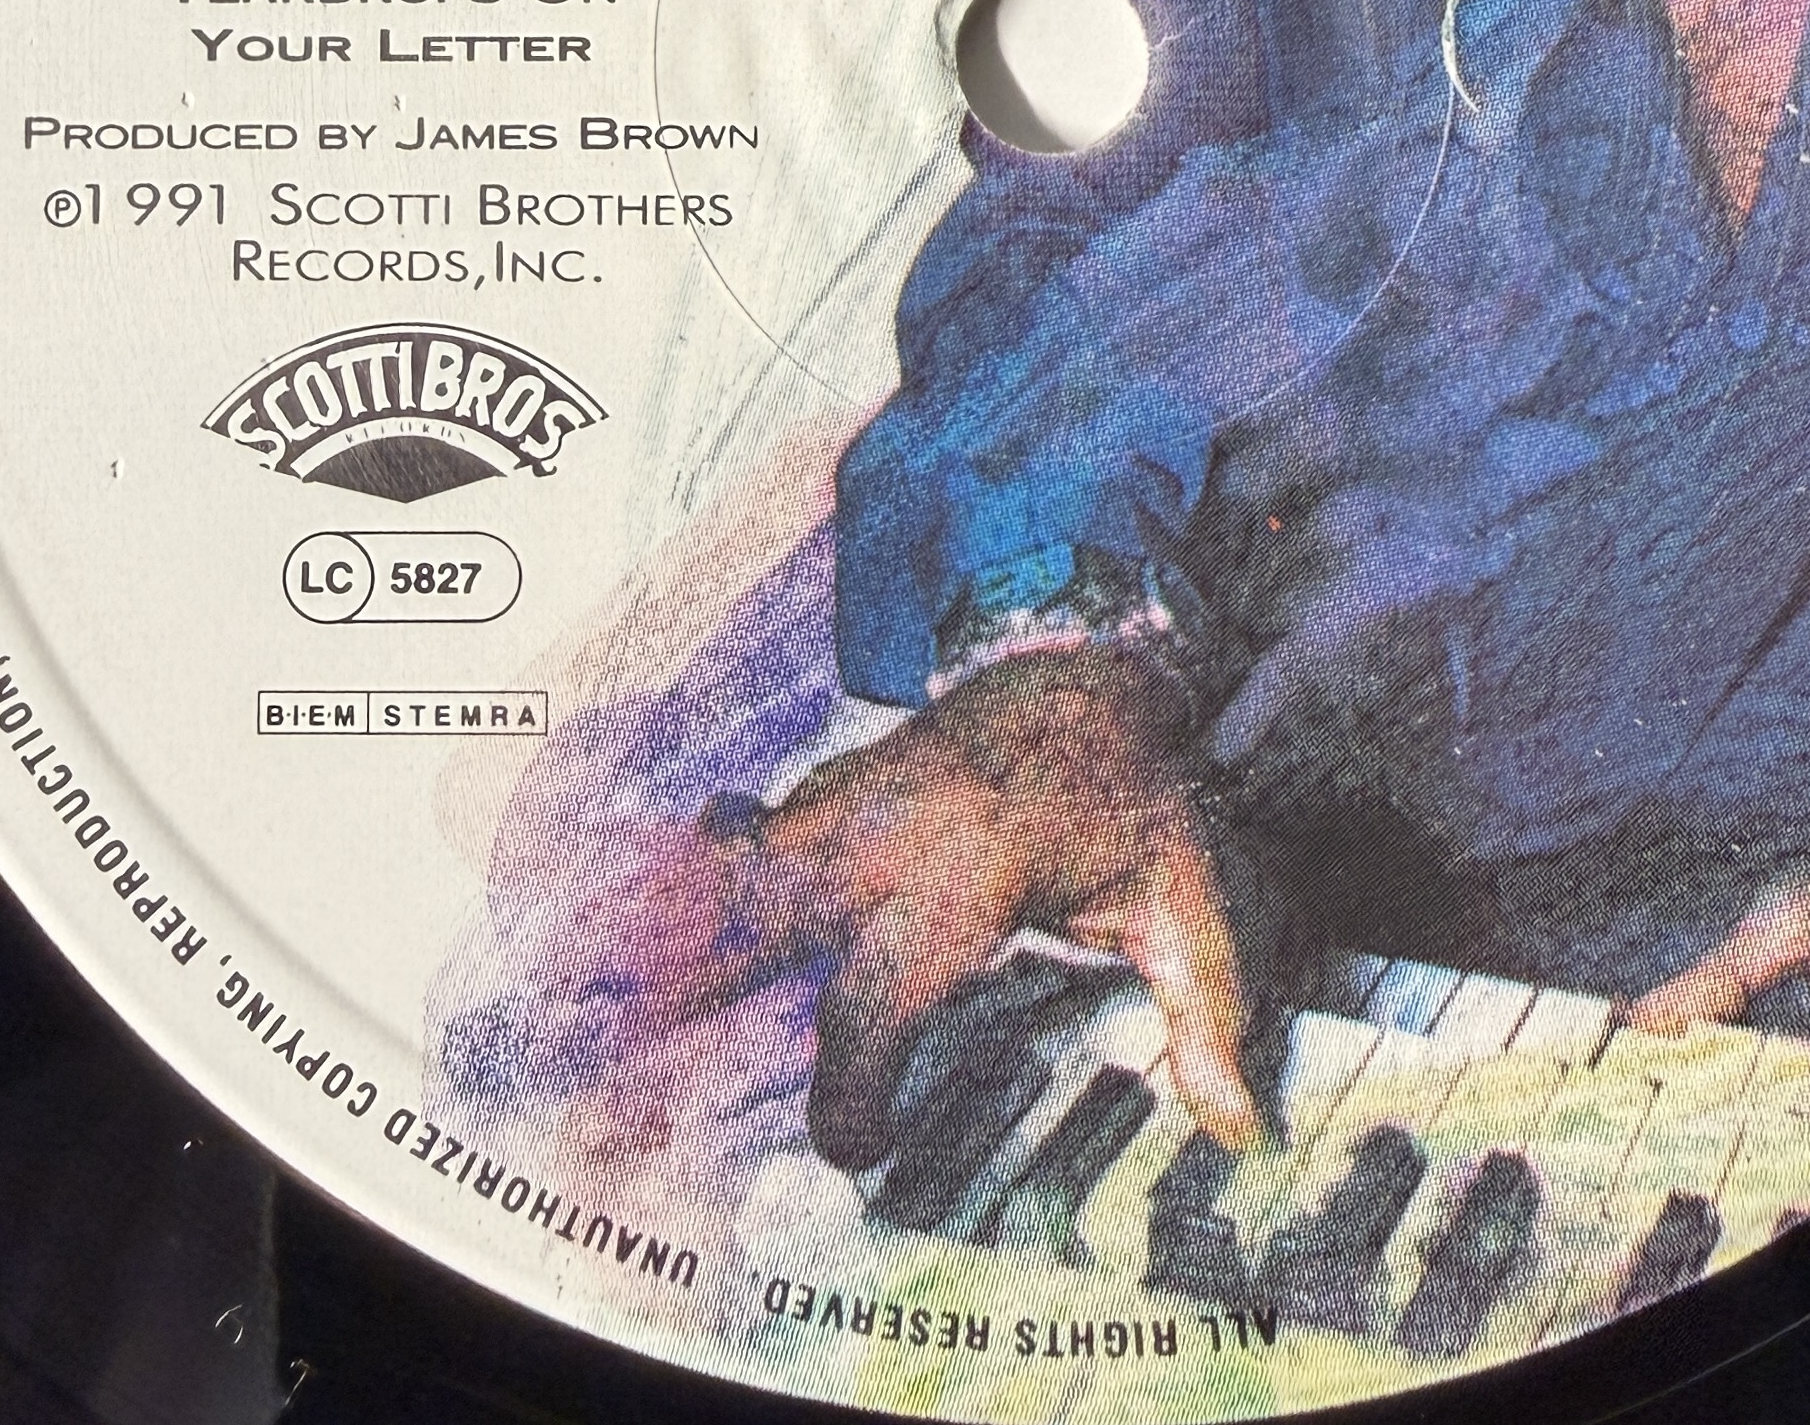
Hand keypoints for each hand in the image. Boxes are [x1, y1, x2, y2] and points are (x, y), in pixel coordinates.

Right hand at [558, 647, 1260, 1170]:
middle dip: (684, 983)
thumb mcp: (1189, 888)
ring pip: (729, 871)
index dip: (856, 1085)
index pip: (882, 994)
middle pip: (759, 915)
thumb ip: (1208, 1007)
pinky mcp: (821, 797)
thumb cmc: (1129, 788)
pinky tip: (622, 918)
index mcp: (968, 867)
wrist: (1079, 661)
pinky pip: (741, 845)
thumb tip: (1234, 1124)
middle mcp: (883, 834)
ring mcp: (840, 806)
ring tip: (574, 997)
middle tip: (606, 1051)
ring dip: (664, 931)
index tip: (853, 1148)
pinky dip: (687, 885)